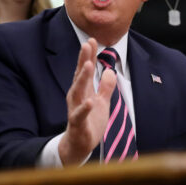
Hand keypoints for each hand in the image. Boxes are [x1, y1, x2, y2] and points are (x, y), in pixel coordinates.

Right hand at [58, 38, 115, 164]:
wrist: (79, 145)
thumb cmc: (89, 122)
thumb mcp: (101, 102)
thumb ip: (105, 87)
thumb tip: (110, 72)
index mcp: (83, 91)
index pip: (85, 70)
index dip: (88, 55)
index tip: (92, 40)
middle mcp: (77, 97)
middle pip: (79, 75)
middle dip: (83, 60)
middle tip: (86, 44)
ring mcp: (76, 109)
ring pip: (77, 91)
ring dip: (82, 78)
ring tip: (87, 65)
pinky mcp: (77, 123)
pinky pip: (80, 114)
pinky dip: (84, 108)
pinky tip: (90, 101)